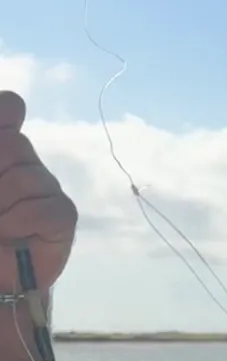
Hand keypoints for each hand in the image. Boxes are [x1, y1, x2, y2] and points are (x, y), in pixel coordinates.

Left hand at [0, 93, 76, 297]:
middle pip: (14, 143)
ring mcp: (46, 187)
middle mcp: (22, 160)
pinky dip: (23, 222)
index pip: (9, 108)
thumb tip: (15, 102)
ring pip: (27, 177)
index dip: (5, 115)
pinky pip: (47, 207)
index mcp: (1, 149)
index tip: (5, 125)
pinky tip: (15, 235)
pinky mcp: (63, 215)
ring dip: (2, 206)